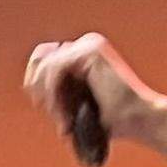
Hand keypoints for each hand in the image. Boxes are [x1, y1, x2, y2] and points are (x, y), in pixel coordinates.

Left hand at [21, 31, 165, 145]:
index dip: (37, 86)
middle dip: (39, 90)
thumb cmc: (112, 118)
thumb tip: (28, 86)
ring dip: (50, 100)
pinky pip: (54, 69)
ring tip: (64, 122)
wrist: (137, 118)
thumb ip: (56, 91)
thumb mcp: (75, 103)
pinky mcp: (90, 50)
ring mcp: (88, 44)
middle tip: (58, 118)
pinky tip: (64, 113)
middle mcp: (85, 44)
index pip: (42, 60)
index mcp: (82, 54)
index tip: (50, 112)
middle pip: (39, 59)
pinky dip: (54, 95)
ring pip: (45, 67)